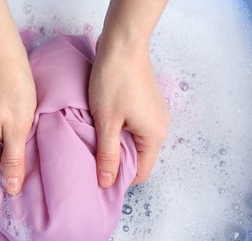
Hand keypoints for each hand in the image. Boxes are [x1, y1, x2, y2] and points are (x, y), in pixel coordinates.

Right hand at [0, 56, 35, 194]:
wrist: (2, 57)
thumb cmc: (12, 92)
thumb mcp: (17, 131)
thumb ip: (13, 162)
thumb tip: (11, 190)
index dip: (10, 181)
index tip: (30, 180)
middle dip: (12, 165)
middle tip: (35, 160)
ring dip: (11, 149)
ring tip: (31, 144)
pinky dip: (7, 137)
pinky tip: (21, 130)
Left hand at [89, 37, 169, 187]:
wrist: (122, 44)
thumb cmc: (114, 82)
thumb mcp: (107, 122)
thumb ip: (107, 154)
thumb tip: (106, 183)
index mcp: (154, 135)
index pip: (141, 172)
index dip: (121, 179)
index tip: (99, 180)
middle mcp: (160, 126)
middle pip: (139, 156)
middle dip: (117, 162)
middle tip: (93, 162)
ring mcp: (154, 113)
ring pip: (134, 141)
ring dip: (116, 145)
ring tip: (95, 144)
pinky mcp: (146, 103)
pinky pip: (134, 126)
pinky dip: (119, 131)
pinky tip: (103, 126)